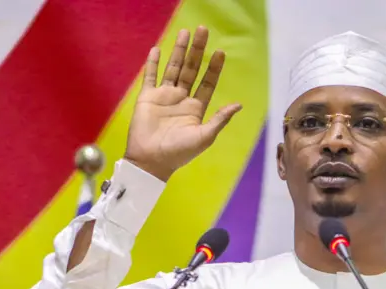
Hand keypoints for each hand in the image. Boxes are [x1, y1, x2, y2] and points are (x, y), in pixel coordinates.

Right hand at [125, 26, 241, 180]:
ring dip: (178, 51)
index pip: (207, 83)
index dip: (213, 68)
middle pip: (191, 70)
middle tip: (203, 30)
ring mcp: (164, 97)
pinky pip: (150, 77)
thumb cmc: (179, 153)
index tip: (220, 52)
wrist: (152, 161)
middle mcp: (181, 99)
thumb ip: (220, 119)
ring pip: (172, 69)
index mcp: (196, 109)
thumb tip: (239, 104)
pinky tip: (157, 50)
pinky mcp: (147, 98)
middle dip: (197, 51)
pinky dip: (152, 64)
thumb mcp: (204, 137)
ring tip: (184, 33)